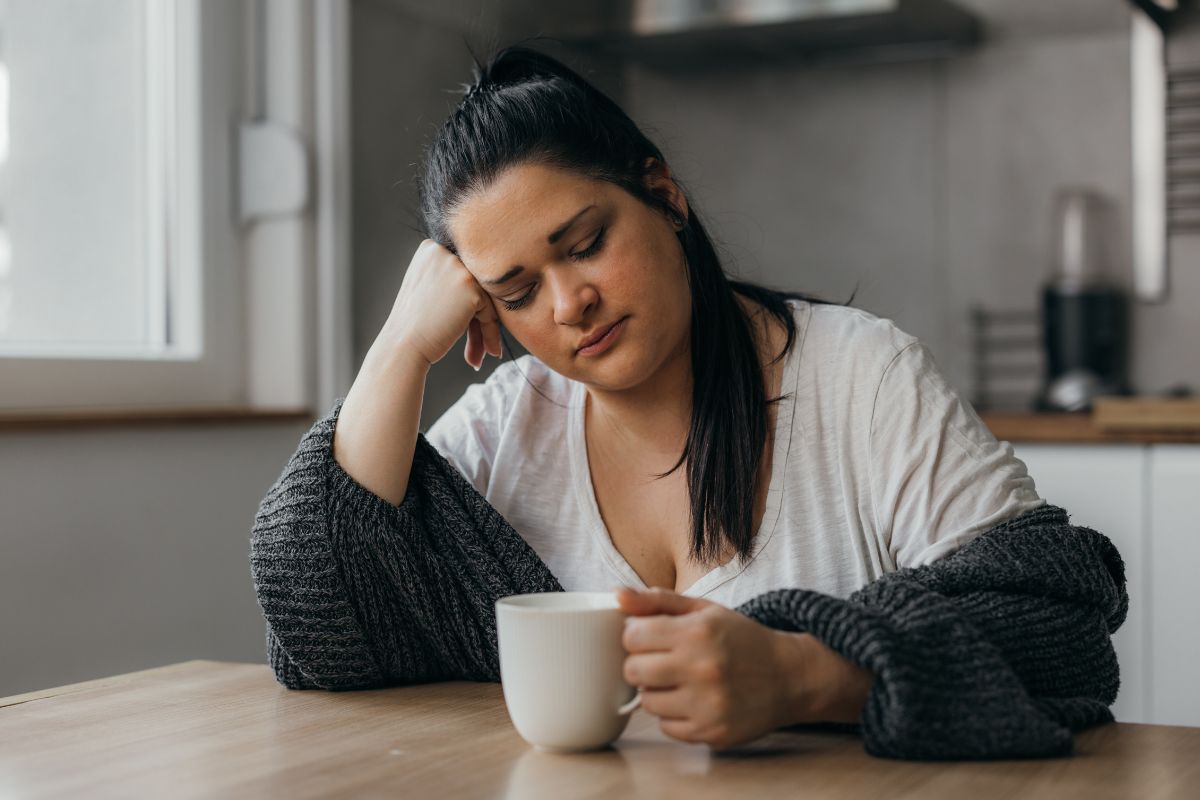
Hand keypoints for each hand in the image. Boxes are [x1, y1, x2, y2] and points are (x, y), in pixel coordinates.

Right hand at [380, 239, 502, 369]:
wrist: (403, 345)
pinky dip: (489, 331)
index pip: (463, 272)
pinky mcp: (470, 286)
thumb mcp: (428, 289)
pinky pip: (490, 310)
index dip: (467, 301)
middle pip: (476, 283)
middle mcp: (443, 252)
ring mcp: (457, 267)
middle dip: (478, 315)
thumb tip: (482, 289)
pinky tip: (483, 352)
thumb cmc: (414, 325)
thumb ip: (452, 281)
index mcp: (430, 249)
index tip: (471, 326)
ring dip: (486, 327)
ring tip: (482, 352)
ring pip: (486, 297)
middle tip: (480, 345)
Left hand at [616, 586, 798, 749]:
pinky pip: (667, 727)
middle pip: (632, 671)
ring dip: (658, 692)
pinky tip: (695, 701)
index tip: (651, 638)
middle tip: (662, 661)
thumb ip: (657, 601)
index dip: (636, 636)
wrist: (789, 676)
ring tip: (681, 681)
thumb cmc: (740, 638)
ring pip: (647, 702)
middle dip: (642, 664)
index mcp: (697, 632)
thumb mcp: (704, 610)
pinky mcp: (712, 732)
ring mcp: (707, 704)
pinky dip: (675, 716)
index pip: (632, 636)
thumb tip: (616, 595)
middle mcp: (702, 668)